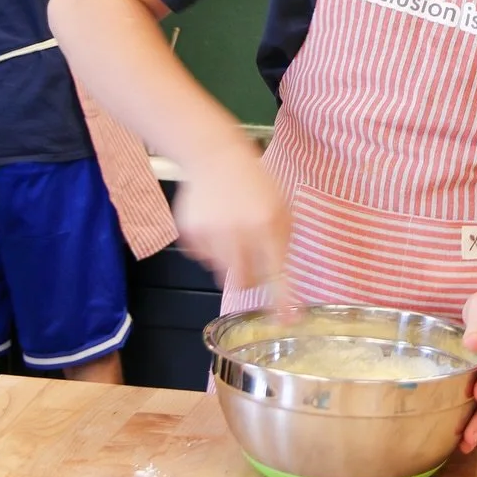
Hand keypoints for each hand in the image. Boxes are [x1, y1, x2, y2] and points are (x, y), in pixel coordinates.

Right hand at [174, 135, 291, 290]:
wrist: (215, 156)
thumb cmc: (255, 183)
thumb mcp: (280, 206)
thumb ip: (283, 239)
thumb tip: (281, 276)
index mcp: (267, 223)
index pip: (277, 271)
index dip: (282, 300)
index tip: (286, 320)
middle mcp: (238, 232)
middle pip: (245, 280)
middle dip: (250, 278)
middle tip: (251, 259)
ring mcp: (210, 233)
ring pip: (222, 271)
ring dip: (230, 259)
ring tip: (231, 229)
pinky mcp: (189, 233)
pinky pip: (202, 258)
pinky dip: (210, 249)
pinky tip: (214, 224)